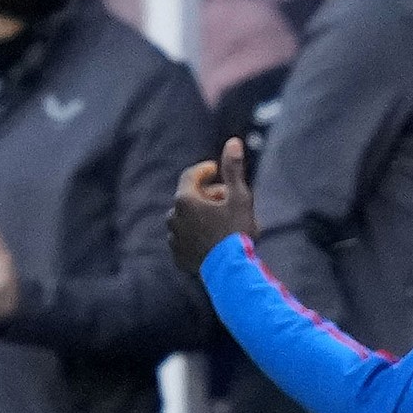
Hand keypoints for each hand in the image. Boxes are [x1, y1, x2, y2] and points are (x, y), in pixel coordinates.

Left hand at [167, 138, 258, 273]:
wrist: (232, 271)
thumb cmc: (237, 231)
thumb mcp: (240, 197)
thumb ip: (233, 169)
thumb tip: (232, 141)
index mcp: (185, 200)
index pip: (191, 175)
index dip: (204, 170)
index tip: (216, 170)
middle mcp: (172, 218)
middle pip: (189, 198)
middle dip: (207, 195)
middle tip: (227, 199)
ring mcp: (174, 239)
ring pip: (186, 220)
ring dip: (200, 216)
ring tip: (222, 223)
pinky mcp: (178, 257)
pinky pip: (185, 240)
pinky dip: (196, 236)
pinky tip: (214, 241)